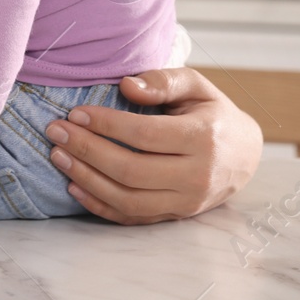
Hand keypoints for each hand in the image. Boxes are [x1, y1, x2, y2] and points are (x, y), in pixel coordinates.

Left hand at [45, 68, 262, 223]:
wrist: (244, 154)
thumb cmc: (212, 112)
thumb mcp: (196, 85)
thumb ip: (163, 81)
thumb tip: (126, 86)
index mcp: (203, 138)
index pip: (145, 135)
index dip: (106, 125)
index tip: (75, 113)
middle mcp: (198, 176)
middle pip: (132, 170)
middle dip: (87, 151)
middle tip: (55, 132)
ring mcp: (188, 201)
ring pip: (130, 199)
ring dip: (87, 179)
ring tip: (57, 156)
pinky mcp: (177, 216)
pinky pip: (134, 218)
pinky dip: (100, 206)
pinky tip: (74, 186)